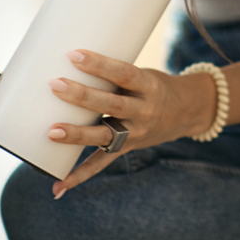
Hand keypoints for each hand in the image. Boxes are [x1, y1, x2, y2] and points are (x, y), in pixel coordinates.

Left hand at [45, 49, 215, 198]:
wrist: (187, 112)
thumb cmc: (155, 86)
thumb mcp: (144, 76)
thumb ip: (115, 78)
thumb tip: (68, 68)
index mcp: (149, 86)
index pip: (124, 73)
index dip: (100, 64)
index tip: (74, 54)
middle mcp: (144, 111)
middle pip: (111, 104)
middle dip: (82, 96)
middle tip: (55, 85)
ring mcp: (136, 133)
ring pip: (105, 135)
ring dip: (77, 134)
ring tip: (52, 132)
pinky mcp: (128, 147)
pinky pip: (102, 162)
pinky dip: (80, 175)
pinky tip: (59, 185)